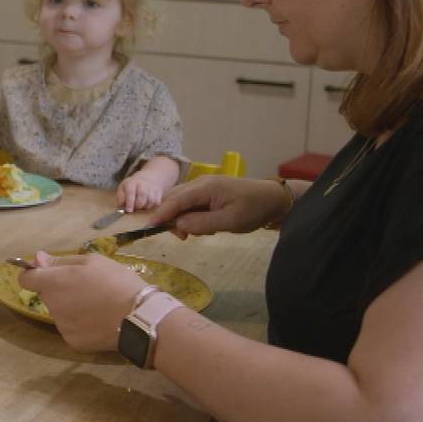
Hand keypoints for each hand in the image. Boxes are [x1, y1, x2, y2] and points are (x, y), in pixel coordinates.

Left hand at [17, 250, 145, 351]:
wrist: (138, 317)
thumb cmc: (116, 281)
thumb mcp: (92, 261)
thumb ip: (60, 261)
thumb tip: (37, 259)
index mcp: (54, 283)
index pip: (26, 279)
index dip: (34, 273)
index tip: (47, 272)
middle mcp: (52, 305)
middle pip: (47, 294)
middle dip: (59, 289)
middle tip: (85, 286)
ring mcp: (61, 326)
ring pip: (59, 311)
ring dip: (70, 306)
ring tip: (97, 304)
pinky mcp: (73, 342)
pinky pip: (70, 328)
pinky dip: (80, 323)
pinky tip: (98, 320)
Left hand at [118, 170, 168, 211]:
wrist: (149, 177)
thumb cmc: (132, 185)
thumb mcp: (123, 187)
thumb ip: (121, 197)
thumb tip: (121, 207)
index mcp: (132, 182)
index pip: (131, 192)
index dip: (130, 202)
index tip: (129, 211)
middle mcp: (143, 184)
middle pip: (142, 196)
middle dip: (138, 206)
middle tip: (135, 209)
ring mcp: (152, 188)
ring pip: (150, 201)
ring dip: (145, 207)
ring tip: (141, 207)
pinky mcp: (159, 193)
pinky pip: (156, 203)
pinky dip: (151, 207)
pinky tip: (147, 205)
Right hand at [148, 175, 289, 239]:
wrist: (274, 200)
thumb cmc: (254, 209)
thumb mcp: (230, 221)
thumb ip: (202, 223)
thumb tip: (178, 225)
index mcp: (205, 188)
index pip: (175, 200)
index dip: (161, 214)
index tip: (148, 228)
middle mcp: (201, 183)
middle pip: (173, 199)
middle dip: (171, 217)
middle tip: (183, 238)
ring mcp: (204, 186)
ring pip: (181, 201)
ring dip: (181, 217)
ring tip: (198, 232)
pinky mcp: (209, 192)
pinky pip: (190, 203)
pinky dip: (190, 215)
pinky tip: (204, 226)